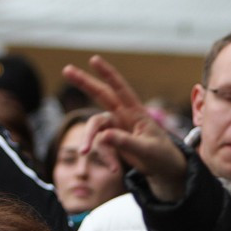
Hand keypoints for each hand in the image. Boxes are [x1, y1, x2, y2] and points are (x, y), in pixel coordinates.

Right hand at [62, 56, 186, 201]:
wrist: (163, 170)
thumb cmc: (161, 156)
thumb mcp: (147, 151)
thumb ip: (126, 143)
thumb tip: (104, 136)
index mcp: (136, 112)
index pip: (120, 89)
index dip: (107, 74)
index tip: (94, 59)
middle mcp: (123, 115)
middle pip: (101, 95)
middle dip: (84, 82)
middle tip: (66, 69)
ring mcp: (115, 127)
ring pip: (95, 128)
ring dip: (90, 141)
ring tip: (88, 156)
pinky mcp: (111, 140)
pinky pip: (101, 146)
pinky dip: (106, 159)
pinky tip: (115, 170)